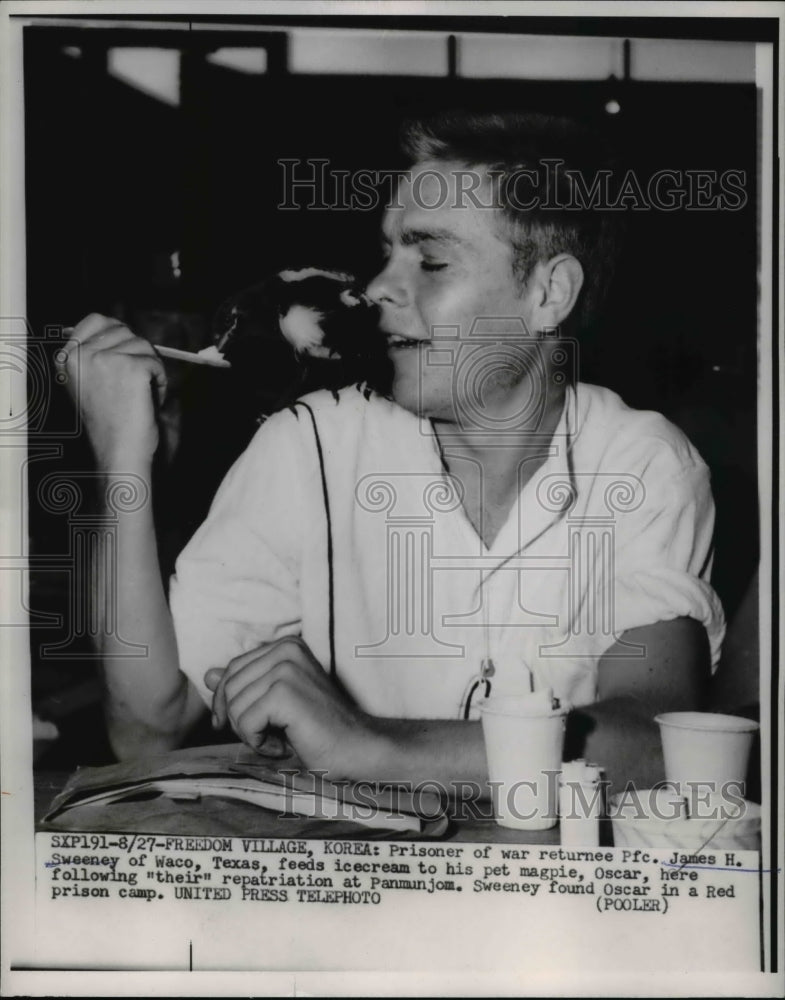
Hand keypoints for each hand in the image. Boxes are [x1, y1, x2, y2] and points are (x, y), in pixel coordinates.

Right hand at [55, 313, 166, 467]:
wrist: (118, 451)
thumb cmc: (108, 423)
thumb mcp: (88, 383)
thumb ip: (94, 355)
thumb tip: (117, 329)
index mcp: (66, 358)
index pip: (96, 320)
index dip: (118, 334)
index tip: (125, 354)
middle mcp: (80, 355)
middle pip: (124, 330)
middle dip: (136, 354)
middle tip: (132, 385)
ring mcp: (104, 359)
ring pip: (142, 345)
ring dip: (149, 369)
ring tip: (138, 395)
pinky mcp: (130, 367)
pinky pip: (156, 362)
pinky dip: (159, 381)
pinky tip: (147, 400)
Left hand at [204, 637, 386, 778]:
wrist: (355, 747)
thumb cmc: (318, 728)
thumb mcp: (275, 702)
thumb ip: (245, 685)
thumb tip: (207, 674)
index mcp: (285, 646)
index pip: (232, 669)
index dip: (228, 702)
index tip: (242, 727)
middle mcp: (285, 649)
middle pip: (228, 687)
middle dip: (239, 721)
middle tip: (269, 736)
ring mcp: (286, 668)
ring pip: (234, 706)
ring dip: (250, 734)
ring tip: (279, 739)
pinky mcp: (284, 692)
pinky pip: (245, 722)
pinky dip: (259, 743)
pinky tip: (284, 745)